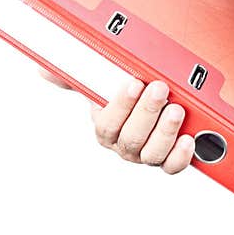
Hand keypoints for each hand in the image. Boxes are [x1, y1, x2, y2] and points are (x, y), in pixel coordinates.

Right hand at [38, 69, 193, 173]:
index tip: (134, 83)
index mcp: (105, 128)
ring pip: (152, 154)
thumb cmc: (127, 95)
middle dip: (146, 112)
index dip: (120, 106)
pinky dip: (180, 156)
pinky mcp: (169, 160)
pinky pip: (172, 166)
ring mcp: (146, 155)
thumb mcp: (101, 83)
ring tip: (177, 110)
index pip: (107, 124)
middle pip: (131, 138)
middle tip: (159, 89)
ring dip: (165, 131)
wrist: (153, 107)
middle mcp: (124, 146)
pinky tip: (188, 139)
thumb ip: (77, 75)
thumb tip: (44, 68)